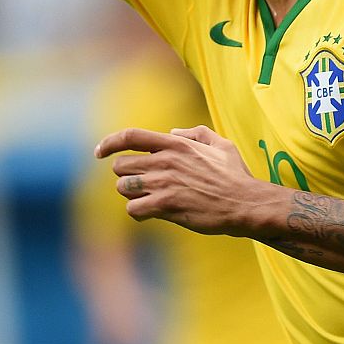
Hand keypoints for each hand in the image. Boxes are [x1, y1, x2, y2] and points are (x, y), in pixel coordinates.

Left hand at [94, 125, 274, 235]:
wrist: (245, 203)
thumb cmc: (236, 175)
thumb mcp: (221, 144)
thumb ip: (196, 133)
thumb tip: (173, 131)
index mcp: (176, 144)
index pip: (130, 136)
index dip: (109, 143)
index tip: (99, 152)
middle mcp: (165, 161)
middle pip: (121, 165)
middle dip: (126, 175)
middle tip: (140, 183)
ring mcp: (164, 184)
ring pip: (124, 187)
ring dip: (131, 194)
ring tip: (148, 198)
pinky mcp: (166, 205)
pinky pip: (133, 209)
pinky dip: (137, 212)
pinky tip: (150, 213)